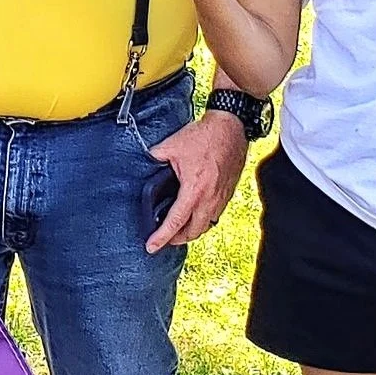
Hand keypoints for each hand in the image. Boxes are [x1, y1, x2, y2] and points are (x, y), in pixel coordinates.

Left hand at [145, 110, 246, 252]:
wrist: (231, 128)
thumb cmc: (205, 136)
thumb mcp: (172, 146)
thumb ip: (155, 157)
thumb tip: (144, 161)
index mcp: (194, 190)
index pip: (175, 222)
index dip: (162, 237)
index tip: (151, 246)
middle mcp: (210, 199)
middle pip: (193, 232)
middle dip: (177, 239)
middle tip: (164, 239)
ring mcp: (221, 197)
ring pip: (206, 225)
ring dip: (191, 231)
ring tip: (179, 230)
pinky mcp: (228, 193)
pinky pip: (215, 215)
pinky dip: (203, 220)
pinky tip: (195, 214)